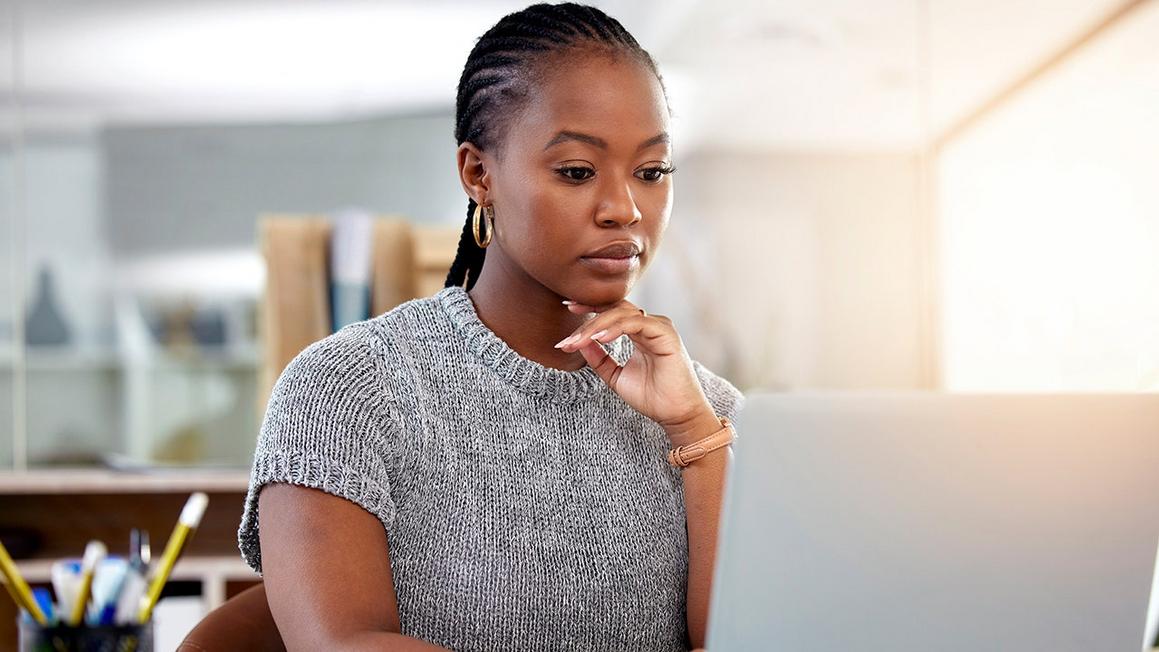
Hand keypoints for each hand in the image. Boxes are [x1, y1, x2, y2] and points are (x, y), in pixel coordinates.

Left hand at [554, 298, 716, 441]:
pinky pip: (636, 322)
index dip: (590, 308)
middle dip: (587, 320)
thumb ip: (599, 359)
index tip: (567, 309)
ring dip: (596, 326)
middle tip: (566, 339)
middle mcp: (649, 324)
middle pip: (614, 309)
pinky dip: (615, 328)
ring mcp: (659, 327)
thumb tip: (579, 343)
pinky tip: (599, 338)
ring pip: (622, 313)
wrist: (676, 415)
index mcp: (639, 331)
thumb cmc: (652, 397)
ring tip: (577, 341)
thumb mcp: (615, 376)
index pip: (612, 311)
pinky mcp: (665, 334)